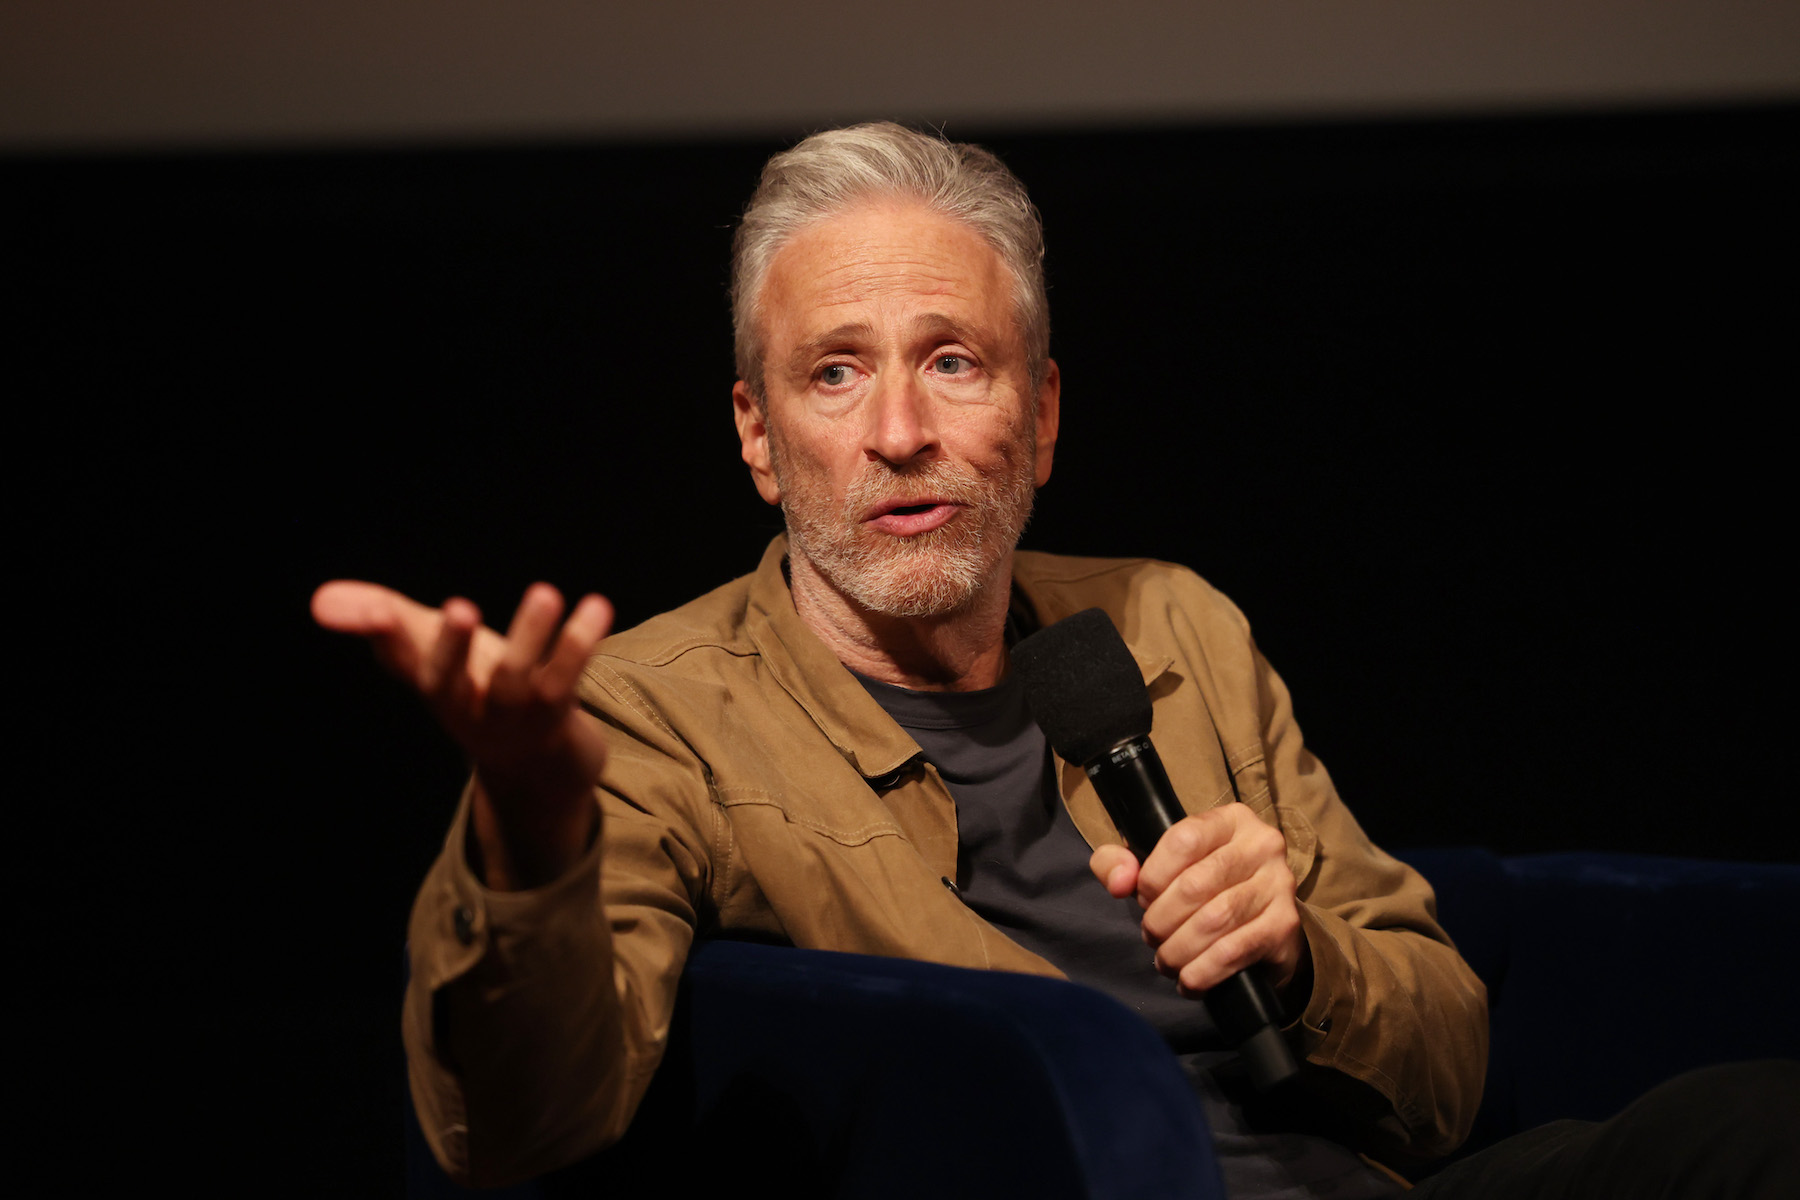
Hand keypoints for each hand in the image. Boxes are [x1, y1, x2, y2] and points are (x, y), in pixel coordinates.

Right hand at [312, 579, 613, 889]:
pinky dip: (579, 645)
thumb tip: (319, 601)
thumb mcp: (431, 651)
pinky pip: (568, 681)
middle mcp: (464, 708)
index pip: (400, 659)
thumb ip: (383, 621)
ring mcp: (511, 718)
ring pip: (517, 681)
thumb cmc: (477, 692)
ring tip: (544, 592)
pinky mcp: (557, 718)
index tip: (369, 610)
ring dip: (530, 637)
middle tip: (456, 606)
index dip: (382, 633)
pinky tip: (596, 608)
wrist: (539, 768)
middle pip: (448, 683)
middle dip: (449, 647)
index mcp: (432, 687)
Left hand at [1090, 805, 1306, 999]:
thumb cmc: (1204, 891)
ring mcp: (1279, 884)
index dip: (1153, 875)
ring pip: (1214, 920)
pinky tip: (1189, 979)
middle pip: (1195, 884)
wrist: (1263, 931)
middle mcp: (1262, 845)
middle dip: (1161, 919)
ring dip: (1179, 948)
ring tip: (1166, 960)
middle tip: (1152, 936)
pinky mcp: (1284, 925)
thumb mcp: (1159, 867)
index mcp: (1230, 820)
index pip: (1184, 839)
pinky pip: (1234, 950)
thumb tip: (1118, 882)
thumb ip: (1120, 863)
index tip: (1143, 898)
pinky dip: (1203, 971)